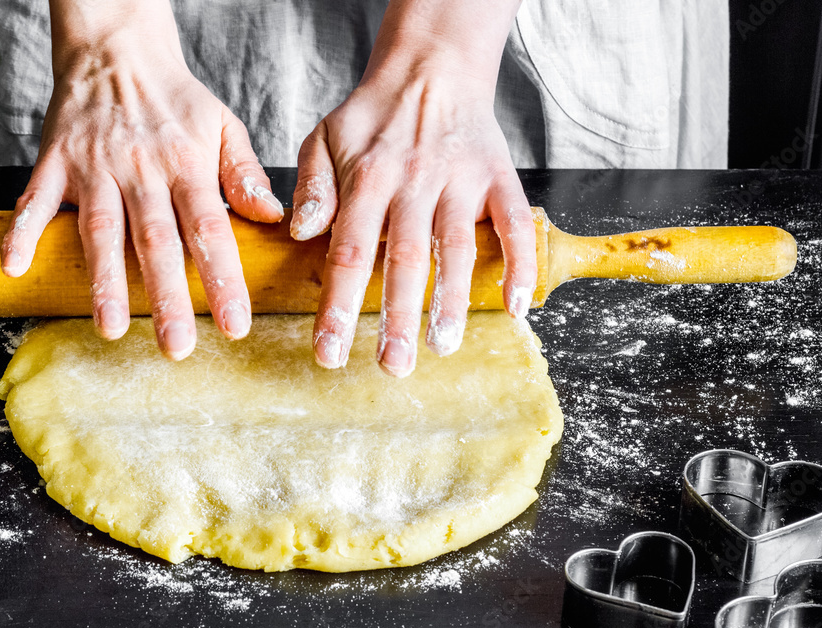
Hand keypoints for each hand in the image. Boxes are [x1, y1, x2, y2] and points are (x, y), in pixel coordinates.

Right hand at [1, 0, 282, 359]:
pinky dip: (23, 231)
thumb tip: (274, 217)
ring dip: (104, 280)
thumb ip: (245, 174)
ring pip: (101, 229)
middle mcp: (141, 170)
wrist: (119, 51)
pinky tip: (15, 267)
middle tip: (176, 346)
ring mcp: (95, 166)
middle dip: (166, 297)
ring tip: (111, 328)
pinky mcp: (56, 161)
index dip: (222, 279)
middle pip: (156, 241)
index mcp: (187, 165)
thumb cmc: (176, 99)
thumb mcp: (224, 126)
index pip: (210, 229)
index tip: (234, 325)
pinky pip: (36, 199)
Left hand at [290, 0, 534, 376]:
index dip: (338, 305)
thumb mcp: (323, 137)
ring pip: (456, 248)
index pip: (349, 251)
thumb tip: (301, 234)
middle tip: (392, 367)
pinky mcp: (498, 177)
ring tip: (443, 346)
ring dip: (451, 300)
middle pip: (404, 259)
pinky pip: (513, 224)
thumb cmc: (372, 114)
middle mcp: (414, 181)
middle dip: (396, 317)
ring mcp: (460, 180)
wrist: (432, 67)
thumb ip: (312, 187)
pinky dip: (519, 265)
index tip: (330, 352)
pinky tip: (517, 308)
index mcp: (367, 176)